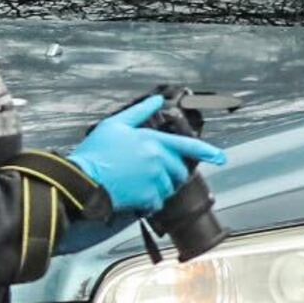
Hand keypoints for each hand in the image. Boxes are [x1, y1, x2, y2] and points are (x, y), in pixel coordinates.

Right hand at [67, 94, 228, 218]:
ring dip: (160, 186)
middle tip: (152, 172)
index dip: (208, 151)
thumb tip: (156, 101)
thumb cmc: (96, 152)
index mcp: (153, 140)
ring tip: (138, 181)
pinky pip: (158, 201)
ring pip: (169, 186)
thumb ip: (139, 112)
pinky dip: (150, 200)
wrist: (82, 180)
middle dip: (172, 172)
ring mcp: (154, 180)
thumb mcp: (115, 125)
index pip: (187, 145)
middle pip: (180, 170)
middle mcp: (158, 160)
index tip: (221, 157)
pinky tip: (135, 193)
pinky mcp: (148, 198)